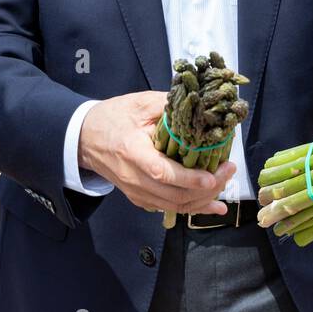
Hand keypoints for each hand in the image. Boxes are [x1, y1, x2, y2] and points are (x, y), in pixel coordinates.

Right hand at [79, 91, 234, 216]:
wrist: (84, 137)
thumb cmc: (112, 117)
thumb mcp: (139, 103)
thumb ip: (168, 106)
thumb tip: (200, 106)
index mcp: (132, 152)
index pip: (161, 172)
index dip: (188, 179)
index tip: (212, 176)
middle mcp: (133, 177)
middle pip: (173, 195)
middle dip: (206, 188)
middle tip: (228, 170)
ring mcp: (135, 191)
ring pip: (174, 206)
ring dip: (203, 200)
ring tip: (225, 184)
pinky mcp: (139, 197)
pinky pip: (169, 208)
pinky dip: (193, 208)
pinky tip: (213, 206)